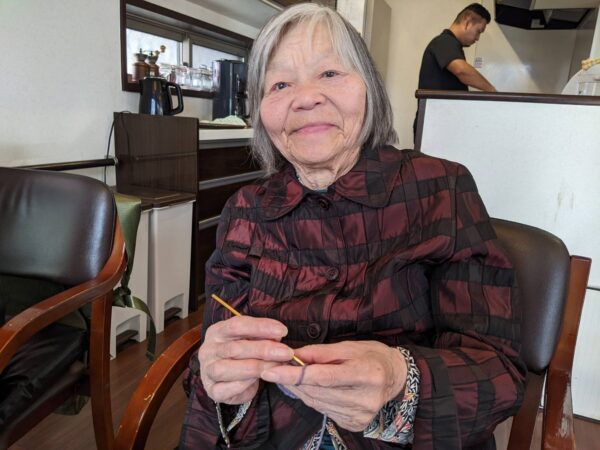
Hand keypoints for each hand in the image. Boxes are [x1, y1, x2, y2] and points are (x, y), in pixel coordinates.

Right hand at [199, 315, 294, 404]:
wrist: (226, 378)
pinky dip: (243, 385)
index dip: (261, 327)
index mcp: (217, 331)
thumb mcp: (250, 339)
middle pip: (235, 348)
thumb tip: (278, 335)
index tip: (283, 331)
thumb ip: (261, 336)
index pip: (237, 325)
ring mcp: (207, 370)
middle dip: (264, 350)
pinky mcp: (211, 390)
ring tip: (276, 366)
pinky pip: (225, 389)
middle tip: (286, 352)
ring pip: (227, 369)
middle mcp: (208, 350)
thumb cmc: (241, 353)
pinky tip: (259, 381)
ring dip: (256, 367)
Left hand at [260, 341, 407, 431]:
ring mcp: (360, 415)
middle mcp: (365, 399)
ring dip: (299, 390)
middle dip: (292, 380)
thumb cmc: (372, 356)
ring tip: (289, 376)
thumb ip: (320, 352)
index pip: (323, 376)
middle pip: (317, 392)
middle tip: (274, 368)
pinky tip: (309, 388)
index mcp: (366, 374)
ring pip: (317, 403)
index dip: (295, 374)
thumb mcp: (350, 346)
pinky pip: (324, 410)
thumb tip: (293, 355)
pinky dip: (312, 398)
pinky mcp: (355, 424)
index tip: (272, 370)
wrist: (397, 378)